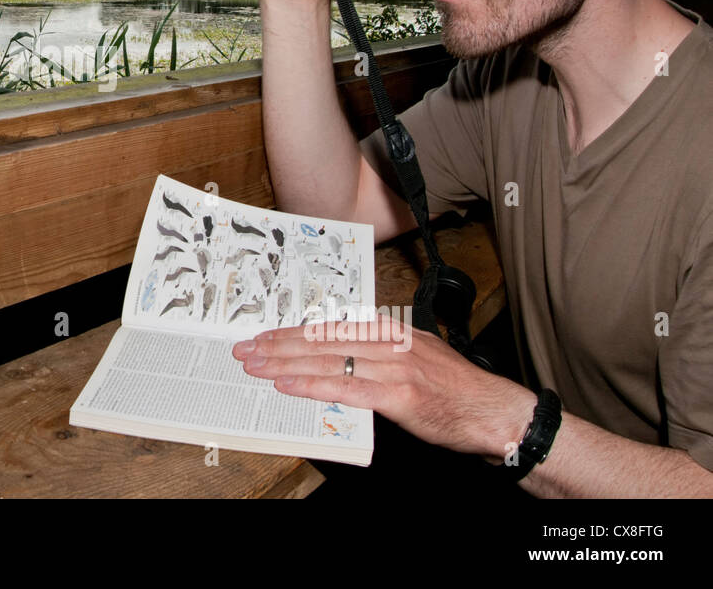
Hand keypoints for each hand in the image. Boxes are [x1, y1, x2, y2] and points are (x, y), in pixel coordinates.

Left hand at [231, 315, 536, 456]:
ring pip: (328, 360)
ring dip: (285, 362)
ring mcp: (393, 367)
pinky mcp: (398, 395)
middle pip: (323, 340)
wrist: (494, 412)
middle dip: (279, 344)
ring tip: (255, 365)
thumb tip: (341, 359)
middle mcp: (390, 343)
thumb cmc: (456, 392)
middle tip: (246, 348)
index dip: (294, 331)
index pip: (332, 327)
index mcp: (392, 331)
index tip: (266, 335)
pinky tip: (287, 384)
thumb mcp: (417, 358)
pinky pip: (345, 388)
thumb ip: (380, 354)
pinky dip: (312, 384)